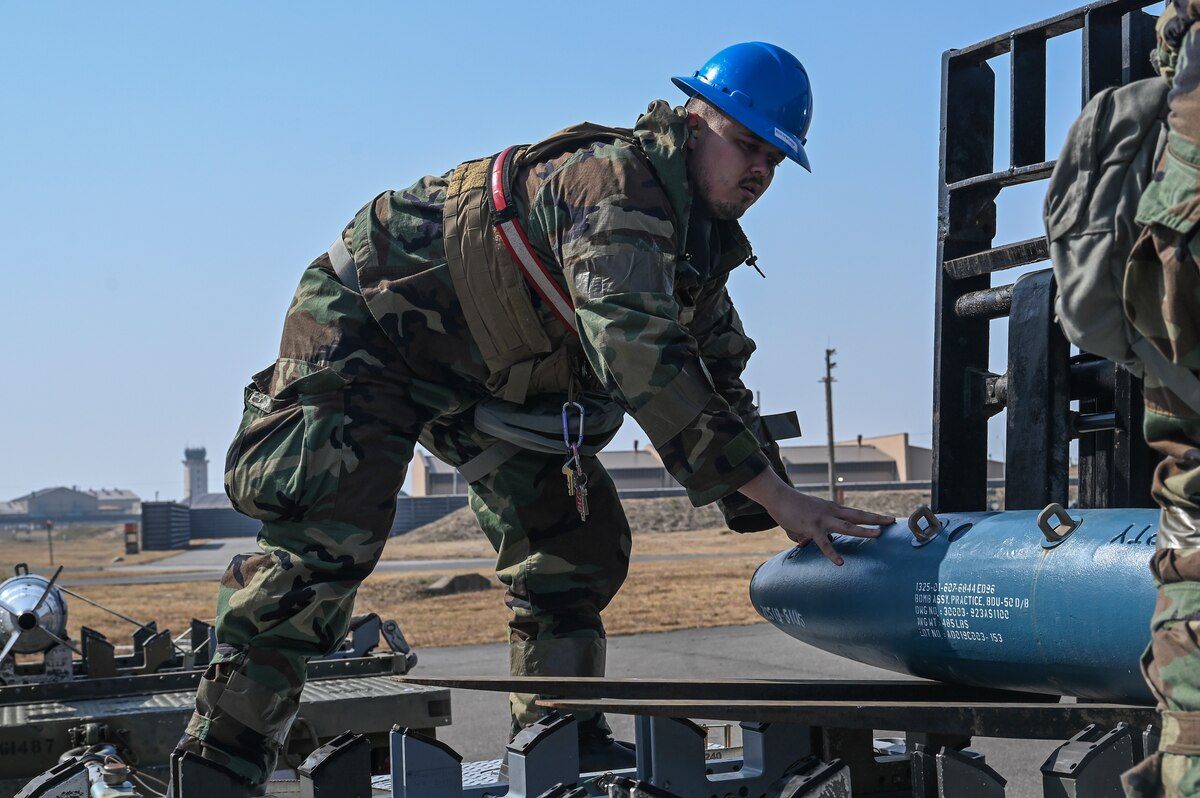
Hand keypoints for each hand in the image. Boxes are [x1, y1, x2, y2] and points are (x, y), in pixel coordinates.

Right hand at [738, 469, 894, 565]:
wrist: (779, 497)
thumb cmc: (791, 507)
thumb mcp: (807, 517)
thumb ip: (809, 531)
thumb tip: (803, 543)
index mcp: (833, 508)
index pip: (856, 512)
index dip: (872, 516)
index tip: (886, 518)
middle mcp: (832, 511)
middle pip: (859, 515)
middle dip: (876, 519)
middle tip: (892, 521)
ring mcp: (823, 519)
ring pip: (848, 526)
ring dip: (864, 530)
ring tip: (877, 534)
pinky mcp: (812, 528)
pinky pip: (825, 543)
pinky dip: (832, 553)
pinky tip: (840, 562)